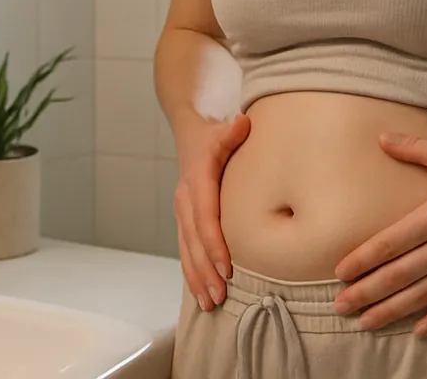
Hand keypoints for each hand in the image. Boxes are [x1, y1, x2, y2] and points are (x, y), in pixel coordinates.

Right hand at [173, 113, 250, 312]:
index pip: (205, 217)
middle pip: (193, 241)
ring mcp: (182, 213)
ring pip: (186, 250)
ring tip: (211, 303)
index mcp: (197, 180)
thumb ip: (233, 132)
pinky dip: (192, 274)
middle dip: (205, 270)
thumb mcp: (223, 131)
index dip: (213, 243)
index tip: (226, 266)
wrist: (191, 137)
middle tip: (221, 294)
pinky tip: (201, 295)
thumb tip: (243, 123)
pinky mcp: (184, 222)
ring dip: (197, 278)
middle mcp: (186, 200)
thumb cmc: (214, 137)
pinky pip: (185, 251)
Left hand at [331, 133, 426, 336]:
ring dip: (392, 310)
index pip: (389, 244)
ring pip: (423, 294)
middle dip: (367, 292)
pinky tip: (419, 331)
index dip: (362, 260)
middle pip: (399, 275)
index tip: (340, 273)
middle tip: (341, 306)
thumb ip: (412, 148)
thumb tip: (380, 137)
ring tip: (367, 322)